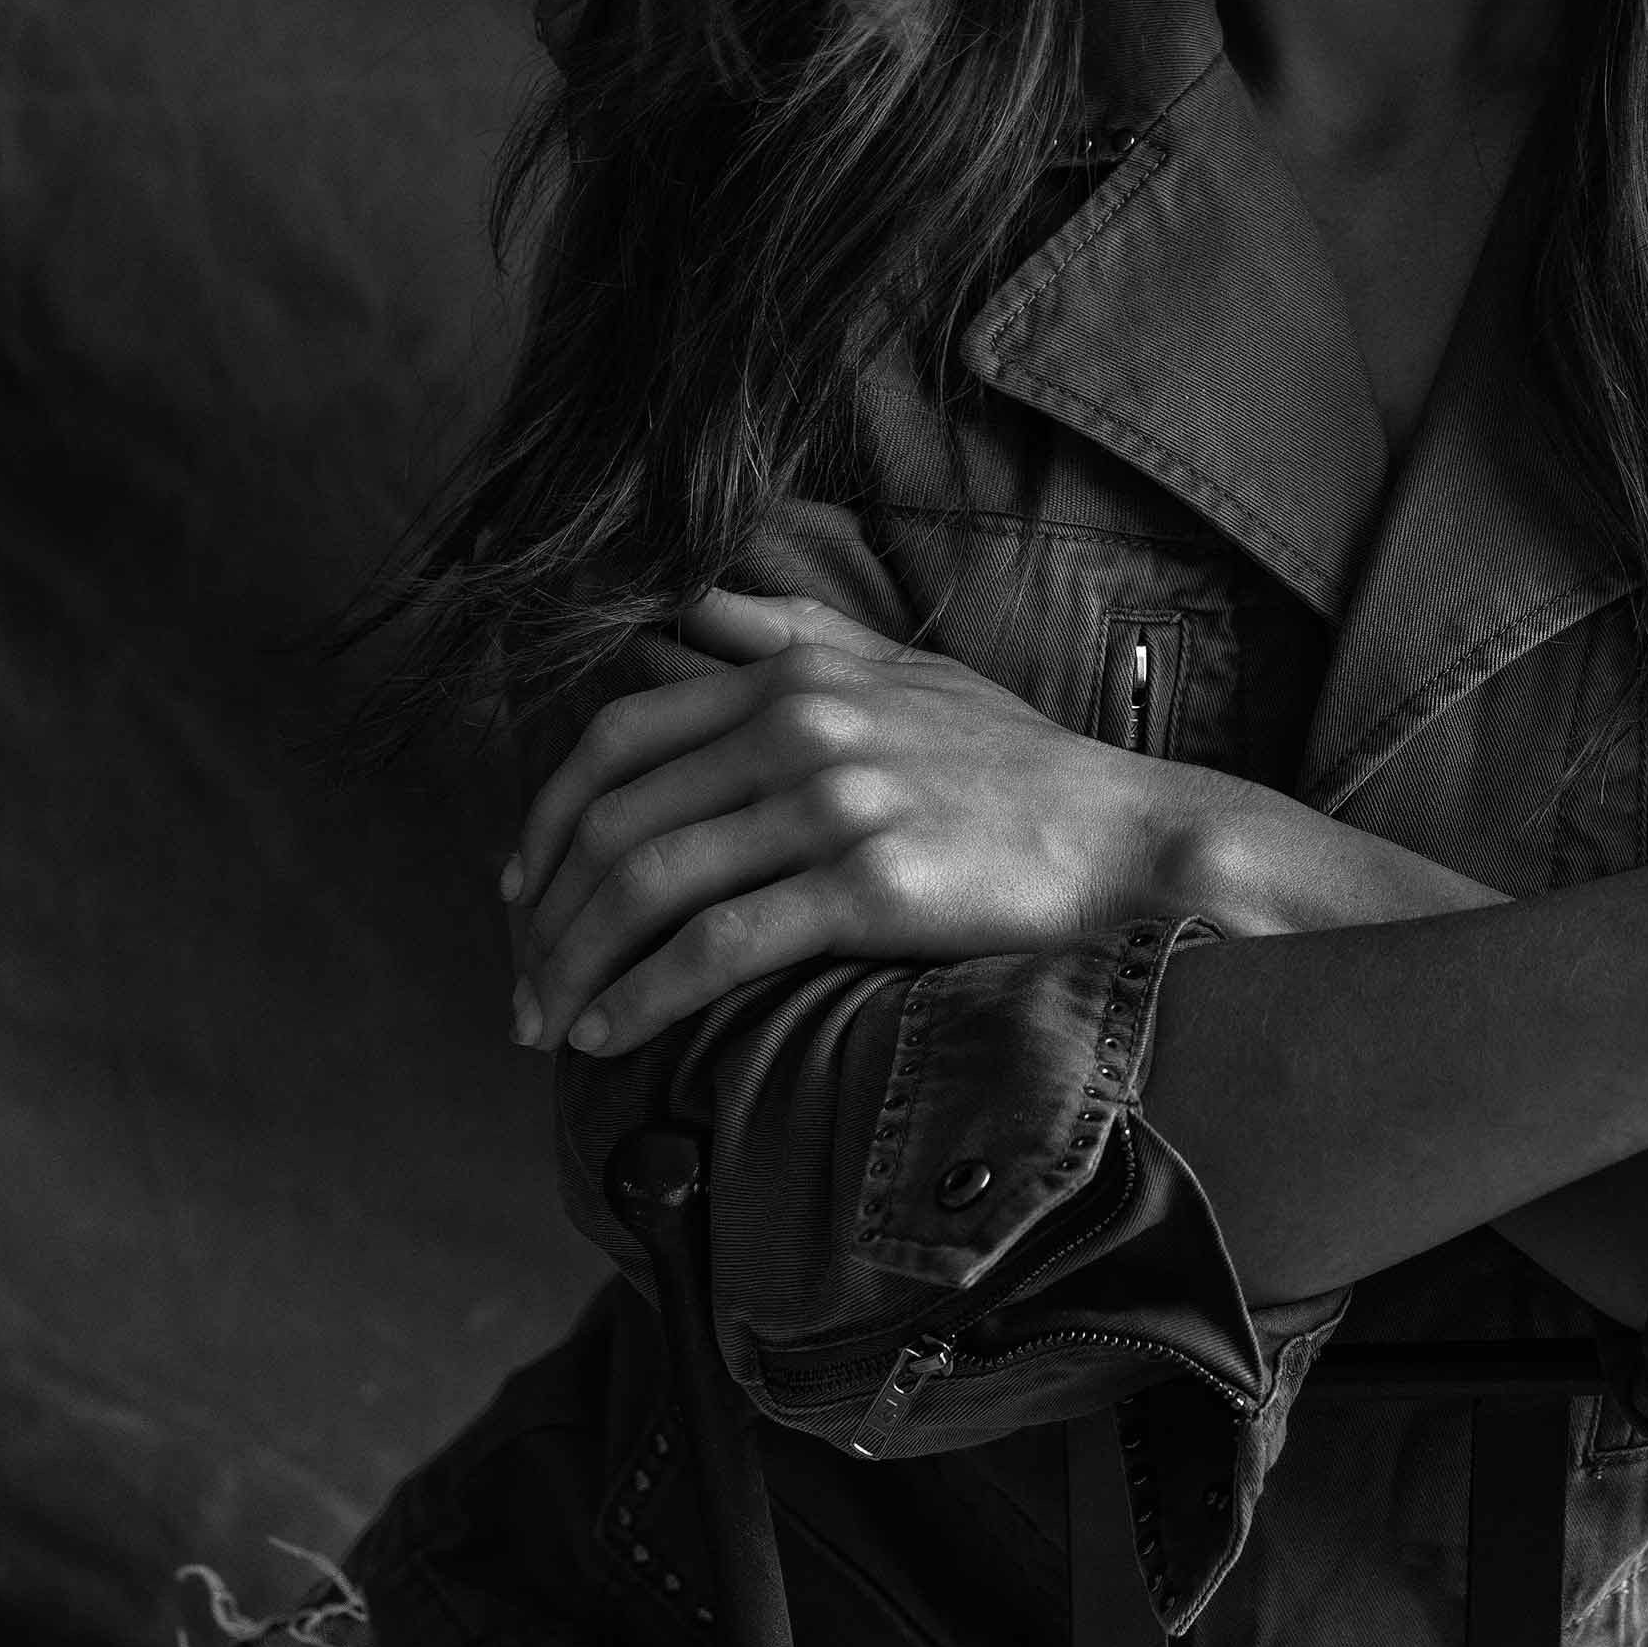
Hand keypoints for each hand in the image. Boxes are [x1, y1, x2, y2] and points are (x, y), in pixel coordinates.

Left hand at [502, 592, 1183, 1056]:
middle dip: (547, 914)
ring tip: (550, 1023)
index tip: (521, 891)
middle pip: (617, 819)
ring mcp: (835, 803)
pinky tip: (610, 1035)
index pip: (618, 740)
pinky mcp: (869, 885)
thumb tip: (682, 612)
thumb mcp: (901, 667)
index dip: (548, 819)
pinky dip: (645, 997)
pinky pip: (719, 946)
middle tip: (522, 983)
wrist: (1126, 831)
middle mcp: (801, 725)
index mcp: (793, 674)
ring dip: (577, 965)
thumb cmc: (1014, 765)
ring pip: (651, 885)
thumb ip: (787, 634)